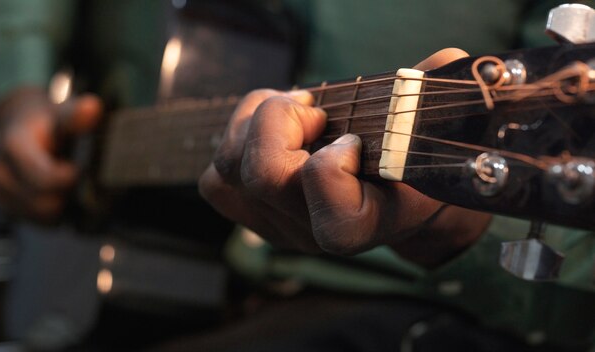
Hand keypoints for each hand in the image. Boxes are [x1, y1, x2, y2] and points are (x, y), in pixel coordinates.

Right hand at [0, 87, 102, 223]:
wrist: (25, 128)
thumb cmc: (50, 120)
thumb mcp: (63, 112)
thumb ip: (77, 115)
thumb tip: (93, 107)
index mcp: (14, 147)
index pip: (44, 179)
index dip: (69, 180)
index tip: (79, 169)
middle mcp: (1, 172)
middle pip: (45, 203)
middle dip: (68, 195)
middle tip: (79, 177)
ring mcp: (2, 192)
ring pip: (45, 217)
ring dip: (65, 206)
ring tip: (71, 185)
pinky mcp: (9, 208)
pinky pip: (42, 223)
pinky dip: (59, 215)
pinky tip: (64, 196)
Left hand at [198, 48, 491, 266]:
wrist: (395, 191)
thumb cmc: (412, 152)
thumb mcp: (431, 124)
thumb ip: (433, 95)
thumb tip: (439, 62)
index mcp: (367, 224)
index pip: (333, 220)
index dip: (332, 167)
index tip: (352, 139)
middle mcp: (314, 232)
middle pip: (265, 177)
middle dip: (281, 121)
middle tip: (313, 109)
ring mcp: (277, 224)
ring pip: (230, 169)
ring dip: (254, 121)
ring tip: (293, 108)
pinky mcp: (251, 211)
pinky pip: (216, 178)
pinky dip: (236, 137)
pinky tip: (271, 126)